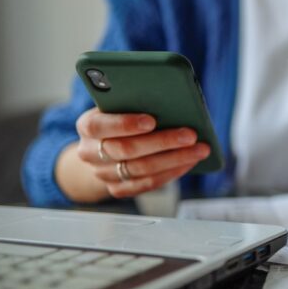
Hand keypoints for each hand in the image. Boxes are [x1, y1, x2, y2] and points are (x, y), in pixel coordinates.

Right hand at [73, 107, 209, 198]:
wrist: (102, 146)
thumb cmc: (119, 116)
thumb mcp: (121, 104)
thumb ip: (136, 101)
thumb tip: (171, 100)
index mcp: (87, 125)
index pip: (99, 126)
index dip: (125, 124)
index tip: (151, 120)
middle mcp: (90, 152)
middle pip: (127, 149)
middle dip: (163, 142)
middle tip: (191, 135)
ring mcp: (103, 173)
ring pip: (141, 169)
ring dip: (175, 159)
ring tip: (200, 149)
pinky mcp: (118, 189)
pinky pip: (147, 184)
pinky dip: (171, 172)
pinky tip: (189, 162)